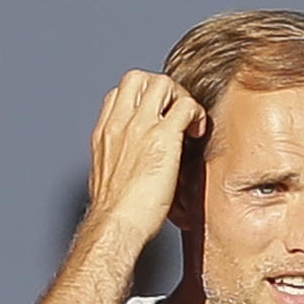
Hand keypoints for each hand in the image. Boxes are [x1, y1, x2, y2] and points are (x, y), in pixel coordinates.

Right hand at [89, 70, 206, 248]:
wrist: (116, 225)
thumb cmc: (115, 215)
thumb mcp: (107, 180)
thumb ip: (118, 163)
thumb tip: (130, 166)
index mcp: (105, 133)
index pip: (119, 93)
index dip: (141, 98)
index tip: (156, 116)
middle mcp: (120, 124)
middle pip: (140, 78)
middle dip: (162, 88)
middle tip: (175, 112)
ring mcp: (141, 128)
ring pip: (163, 83)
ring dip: (181, 97)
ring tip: (188, 122)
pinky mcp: (163, 139)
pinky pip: (185, 106)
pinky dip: (196, 114)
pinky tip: (198, 133)